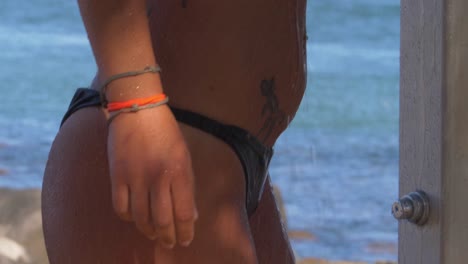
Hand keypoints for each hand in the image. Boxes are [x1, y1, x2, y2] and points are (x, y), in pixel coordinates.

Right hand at [107, 104, 197, 247]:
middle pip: (163, 221)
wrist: (137, 109)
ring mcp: (135, 178)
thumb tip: (193, 215)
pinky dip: (128, 218)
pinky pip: (120, 207)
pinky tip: (135, 219)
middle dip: (169, 237)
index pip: (185, 213)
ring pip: (141, 218)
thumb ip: (188, 186)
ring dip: (149, 231)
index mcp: (179, 172)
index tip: (186, 240)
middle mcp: (158, 178)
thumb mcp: (185, 156)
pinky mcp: (116, 176)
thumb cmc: (167, 132)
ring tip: (154, 235)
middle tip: (171, 243)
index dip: (186, 231)